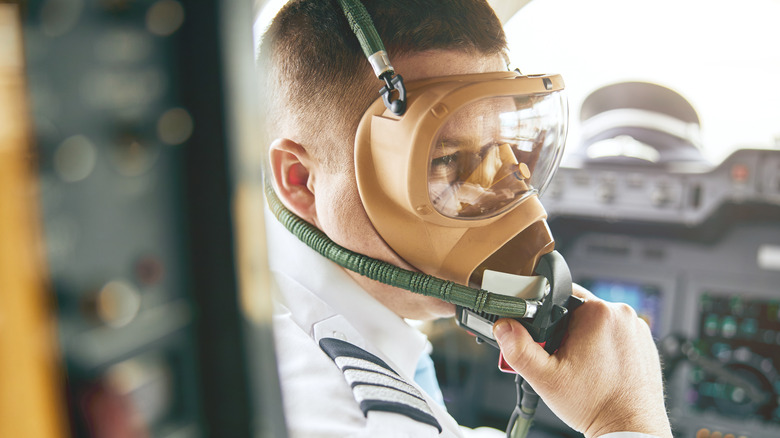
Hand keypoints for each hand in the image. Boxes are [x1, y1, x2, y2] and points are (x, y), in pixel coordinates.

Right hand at [493, 285, 671, 437]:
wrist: (629, 428)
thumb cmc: (596, 405)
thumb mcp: (545, 378)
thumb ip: (518, 349)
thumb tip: (504, 327)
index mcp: (598, 312)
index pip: (562, 296)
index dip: (547, 317)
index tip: (549, 340)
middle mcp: (622, 314)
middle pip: (580, 310)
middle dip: (566, 331)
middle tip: (563, 358)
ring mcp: (637, 329)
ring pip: (598, 324)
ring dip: (586, 339)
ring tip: (583, 367)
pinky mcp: (645, 344)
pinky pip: (617, 336)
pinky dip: (606, 348)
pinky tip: (600, 369)